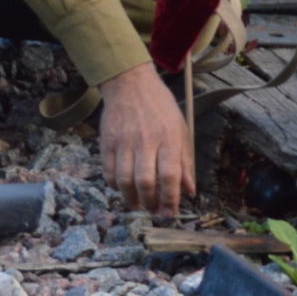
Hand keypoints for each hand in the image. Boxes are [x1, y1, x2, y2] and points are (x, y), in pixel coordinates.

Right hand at [99, 62, 192, 215]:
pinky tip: (123, 188)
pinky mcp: (107, 141)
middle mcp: (145, 140)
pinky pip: (108, 172)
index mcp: (168, 137)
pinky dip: (115, 186)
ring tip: (138, 205)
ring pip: (124, 180)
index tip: (171, 212)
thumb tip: (189, 190)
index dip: (171, 198)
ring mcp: (124, 141)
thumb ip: (185, 161)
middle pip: (145, 181)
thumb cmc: (160, 107)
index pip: (170, 175)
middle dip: (150, 203)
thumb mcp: (180, 129)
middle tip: (154, 210)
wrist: (131, 83)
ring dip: (131, 199)